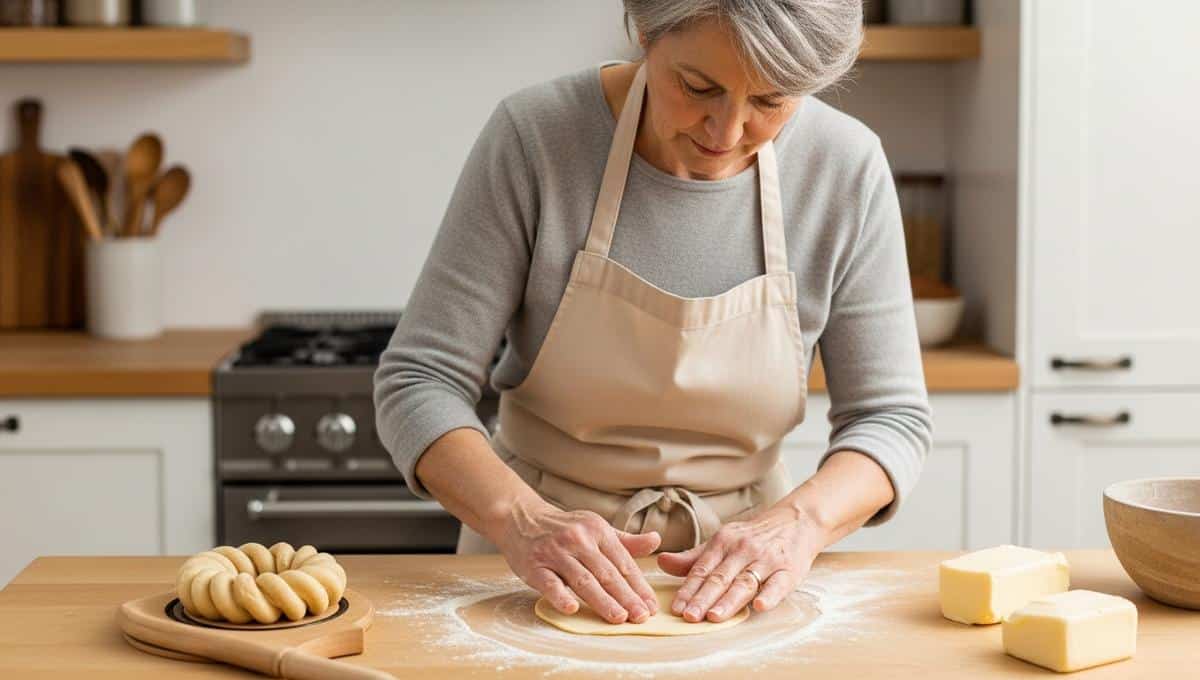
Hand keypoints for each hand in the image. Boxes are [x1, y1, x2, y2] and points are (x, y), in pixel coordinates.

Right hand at [494, 496, 662, 623]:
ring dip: (602, 601)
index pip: (623, 562)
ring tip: (619, 618)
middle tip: (641, 617)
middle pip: (606, 573)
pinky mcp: (534, 565)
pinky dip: (560, 596)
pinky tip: (572, 609)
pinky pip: (549, 583)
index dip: (638, 586)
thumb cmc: (565, 529)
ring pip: (583, 580)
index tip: (651, 606)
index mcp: (597, 530)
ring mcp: (555, 552)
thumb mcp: (596, 528)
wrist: (521, 518)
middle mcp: (578, 539)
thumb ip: (625, 541)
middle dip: (626, 597)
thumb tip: (656, 541)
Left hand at [656, 504, 823, 622]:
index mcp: (724, 542)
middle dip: (703, 598)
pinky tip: (759, 606)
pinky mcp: (789, 570)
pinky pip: (778, 585)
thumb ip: (694, 557)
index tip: (676, 607)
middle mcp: (743, 549)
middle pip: (720, 577)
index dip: (688, 589)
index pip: (702, 569)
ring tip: (714, 616)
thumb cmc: (753, 537)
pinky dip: (769, 595)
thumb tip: (662, 563)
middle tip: (689, 616)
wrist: (796, 521)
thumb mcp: (723, 541)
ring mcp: (767, 559)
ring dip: (729, 600)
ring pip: (745, 582)